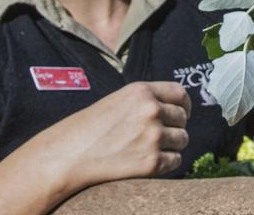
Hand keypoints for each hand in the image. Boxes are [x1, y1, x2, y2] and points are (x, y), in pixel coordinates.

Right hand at [46, 81, 192, 191]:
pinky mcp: (151, 162)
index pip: (180, 93)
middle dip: (175, 126)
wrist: (69, 155)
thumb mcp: (119, 100)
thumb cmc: (90, 127)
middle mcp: (150, 111)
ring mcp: (152, 136)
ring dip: (172, 145)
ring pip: (182, 139)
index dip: (184, 105)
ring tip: (152, 148)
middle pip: (183, 118)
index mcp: (142, 91)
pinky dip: (167, 162)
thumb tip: (177, 108)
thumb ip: (146, 100)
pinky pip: (175, 160)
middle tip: (159, 135)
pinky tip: (150, 161)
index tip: (182, 113)